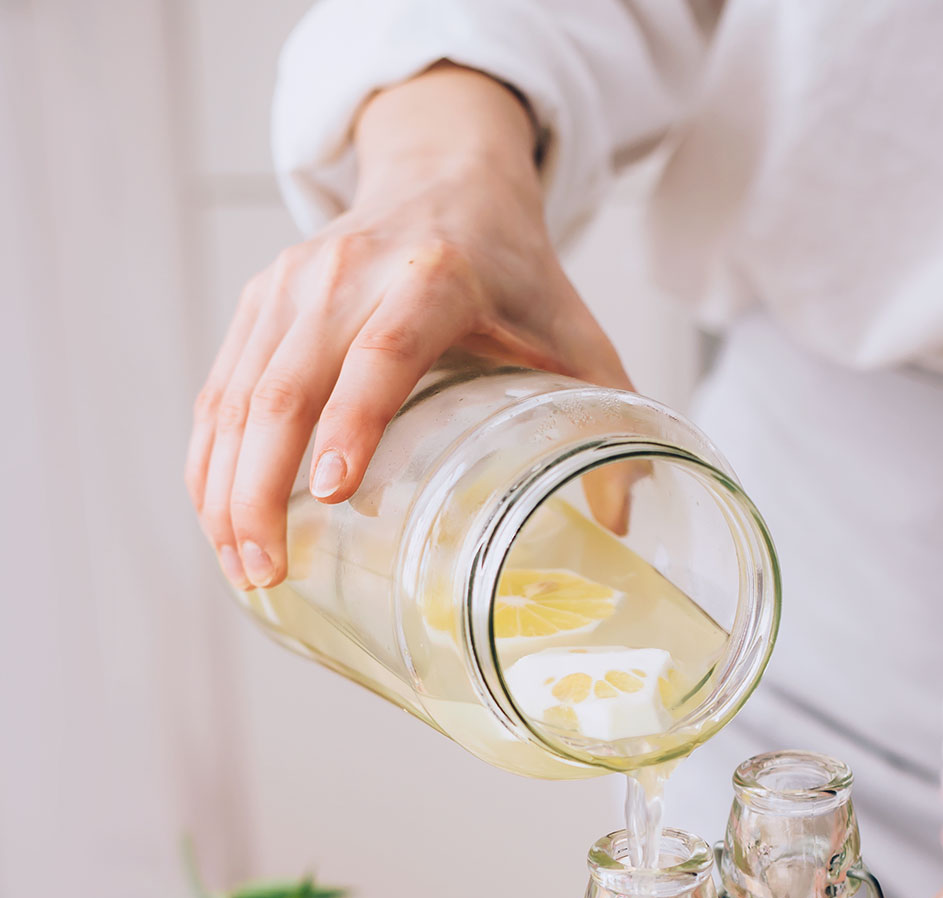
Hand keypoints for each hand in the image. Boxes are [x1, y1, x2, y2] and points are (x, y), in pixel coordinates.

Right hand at [186, 65, 629, 590]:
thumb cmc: (515, 274)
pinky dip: (212, 461)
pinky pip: (223, 391)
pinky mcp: (260, 303)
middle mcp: (349, 273)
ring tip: (241, 569)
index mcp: (435, 275)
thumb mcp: (576, 337)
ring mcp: (292, 285)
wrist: (446, 175)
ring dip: (227, 489)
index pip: (384, 351)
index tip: (332, 491)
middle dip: (264, 488)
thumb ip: (608, 422)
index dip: (354, 418)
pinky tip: (219, 520)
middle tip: (266, 571)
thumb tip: (623, 525)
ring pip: (240, 395)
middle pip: (287, 385)